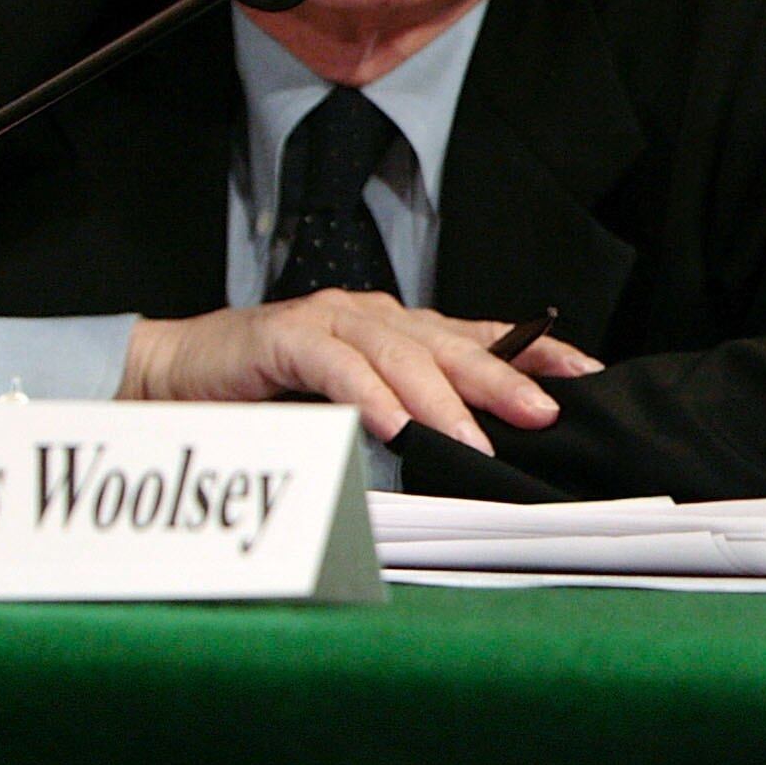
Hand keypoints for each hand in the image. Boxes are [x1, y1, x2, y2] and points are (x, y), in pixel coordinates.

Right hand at [121, 291, 605, 453]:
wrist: (177, 374)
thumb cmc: (271, 395)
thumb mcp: (356, 406)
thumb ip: (408, 415)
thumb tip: (478, 448)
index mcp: (400, 330)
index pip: (483, 334)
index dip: (537, 350)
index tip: (588, 373)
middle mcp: (374, 317)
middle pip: (451, 345)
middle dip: (502, 380)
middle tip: (543, 413)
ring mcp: (331, 322)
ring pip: (400, 357)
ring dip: (439, 402)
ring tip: (473, 443)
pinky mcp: (285, 337)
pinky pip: (337, 367)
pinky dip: (367, 396)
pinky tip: (391, 426)